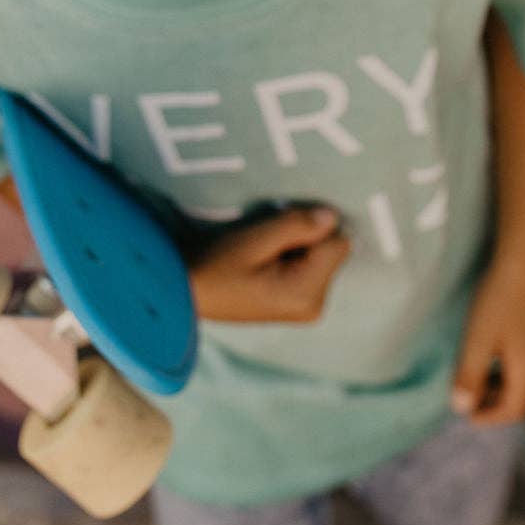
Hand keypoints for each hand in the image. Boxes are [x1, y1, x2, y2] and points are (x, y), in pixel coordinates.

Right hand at [189, 207, 349, 323]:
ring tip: (262, 256)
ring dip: (298, 248)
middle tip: (266, 245)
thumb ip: (297, 226)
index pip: (337, 241)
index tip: (278, 233)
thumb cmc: (216, 266)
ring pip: (322, 257)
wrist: (187, 294)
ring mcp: (308, 309)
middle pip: (332, 251)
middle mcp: (315, 306)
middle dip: (306, 239)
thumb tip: (332, 216)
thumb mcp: (255, 239)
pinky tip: (265, 265)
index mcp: (307, 294)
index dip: (311, 228)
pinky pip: (311, 269)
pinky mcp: (299, 304)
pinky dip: (293, 259)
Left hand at [450, 254, 524, 426]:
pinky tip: (487, 348)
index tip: (465, 415)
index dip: (489, 418)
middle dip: (491, 401)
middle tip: (465, 395)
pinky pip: (524, 359)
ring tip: (472, 372)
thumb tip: (461, 408)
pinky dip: (504, 365)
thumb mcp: (477, 340)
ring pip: (521, 376)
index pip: (514, 410)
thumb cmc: (498, 301)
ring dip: (497, 382)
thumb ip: (468, 376)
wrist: (524, 259)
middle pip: (519, 395)